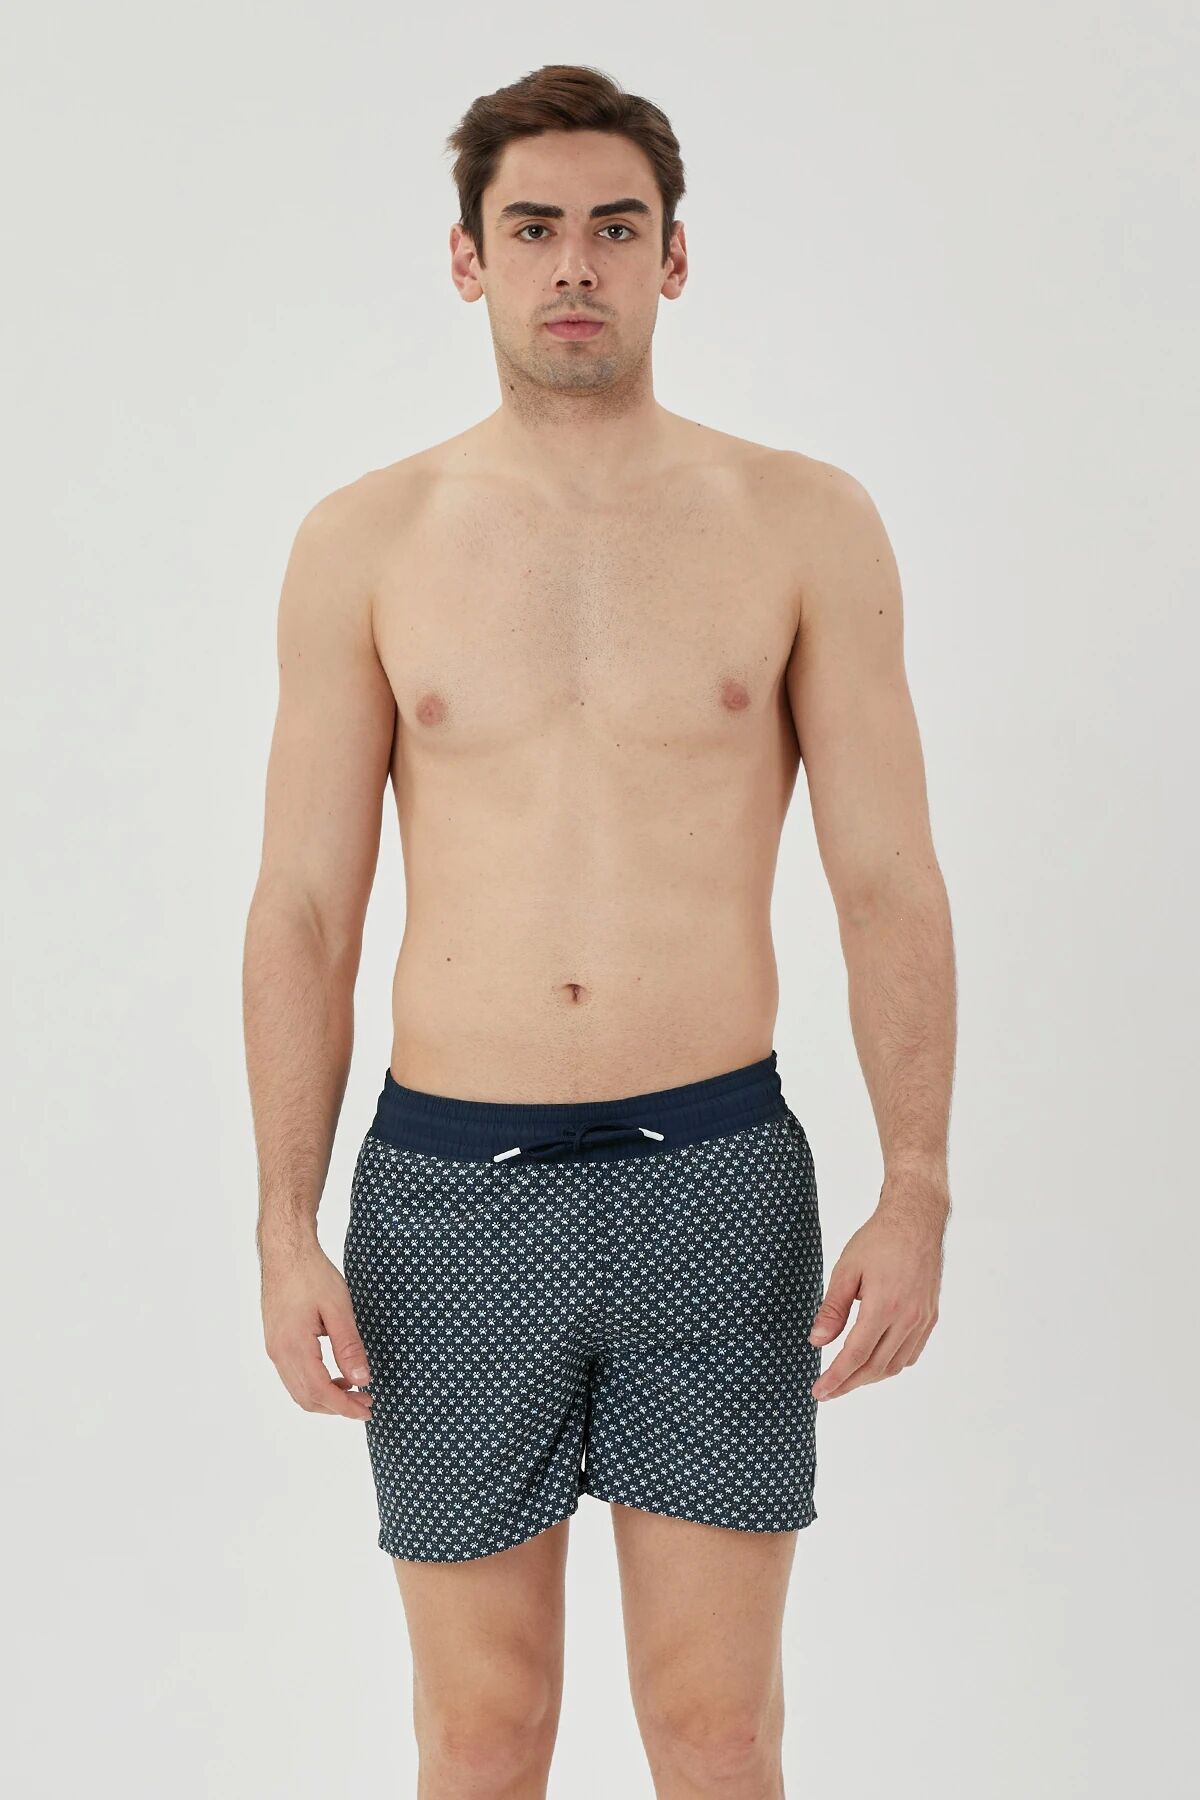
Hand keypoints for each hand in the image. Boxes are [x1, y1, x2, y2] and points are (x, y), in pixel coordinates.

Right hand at [261, 1236, 373, 1421]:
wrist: (285, 1251)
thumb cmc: (311, 1274)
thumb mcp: (338, 1308)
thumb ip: (349, 1347)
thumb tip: (361, 1380)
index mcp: (293, 1347)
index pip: (320, 1392)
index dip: (345, 1407)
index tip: (367, 1411)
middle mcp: (279, 1353)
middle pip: (307, 1398)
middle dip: (337, 1406)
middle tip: (366, 1401)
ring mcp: (274, 1348)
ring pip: (298, 1390)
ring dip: (326, 1397)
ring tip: (354, 1389)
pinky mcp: (276, 1341)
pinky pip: (294, 1376)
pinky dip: (315, 1384)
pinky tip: (335, 1374)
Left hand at [809, 1180, 945, 1400]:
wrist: (916, 1220)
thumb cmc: (878, 1240)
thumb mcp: (847, 1269)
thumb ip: (832, 1309)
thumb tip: (817, 1342)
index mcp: (884, 1306)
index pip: (856, 1355)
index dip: (836, 1378)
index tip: (819, 1392)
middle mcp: (908, 1318)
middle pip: (876, 1367)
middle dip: (849, 1384)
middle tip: (828, 1392)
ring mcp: (923, 1319)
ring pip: (896, 1365)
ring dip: (870, 1377)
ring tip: (847, 1379)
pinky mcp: (930, 1317)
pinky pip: (911, 1353)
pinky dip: (891, 1364)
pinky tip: (875, 1362)